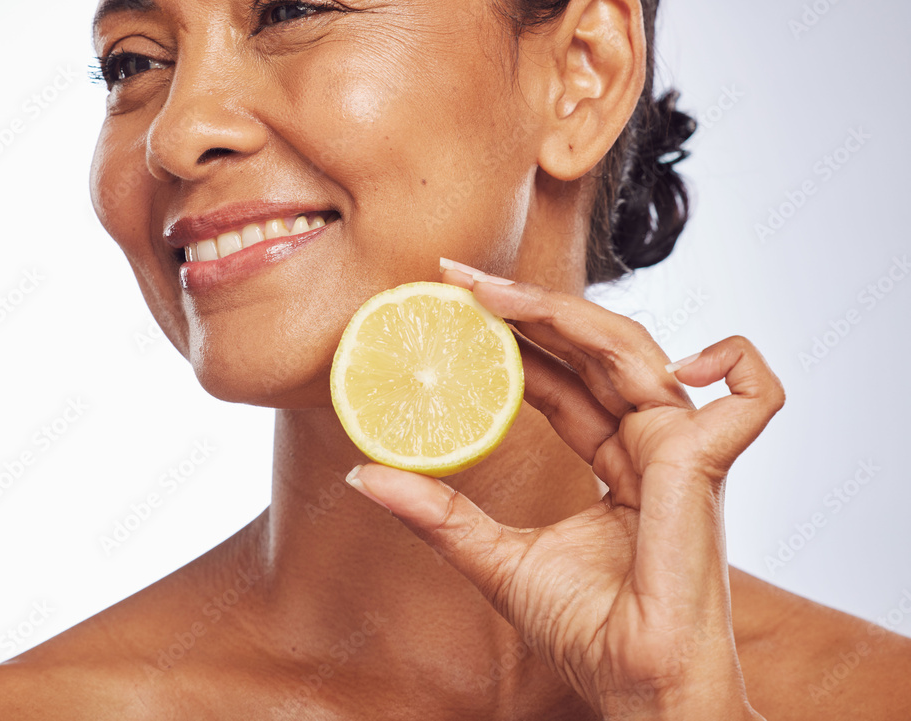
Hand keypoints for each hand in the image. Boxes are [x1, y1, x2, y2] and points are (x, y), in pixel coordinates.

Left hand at [343, 265, 782, 719]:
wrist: (633, 688)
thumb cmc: (585, 634)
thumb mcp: (494, 559)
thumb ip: (438, 512)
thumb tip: (362, 475)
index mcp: (618, 461)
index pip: (562, 379)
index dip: (514, 338)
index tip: (454, 307)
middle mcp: (652, 445)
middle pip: (592, 350)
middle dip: (526, 306)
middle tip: (457, 278)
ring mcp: (682, 451)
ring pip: (632, 350)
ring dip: (562, 312)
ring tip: (487, 293)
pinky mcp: (707, 464)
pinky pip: (753, 397)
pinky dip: (734, 361)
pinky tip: (679, 354)